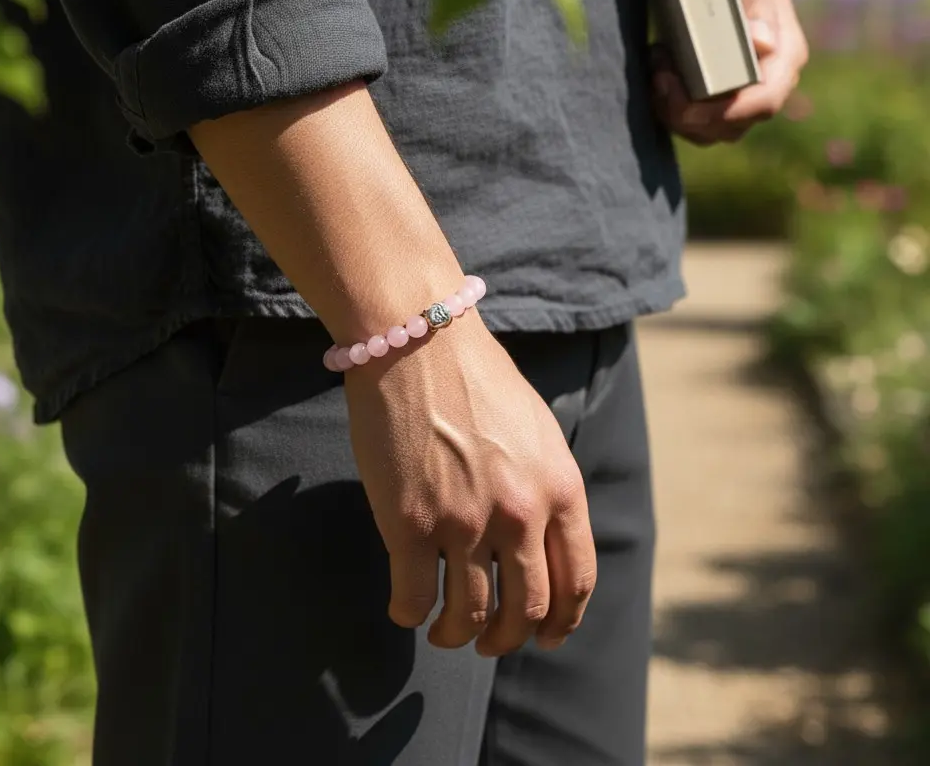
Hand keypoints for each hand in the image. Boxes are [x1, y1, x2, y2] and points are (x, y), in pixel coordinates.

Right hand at [344, 312, 594, 656]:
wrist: (419, 340)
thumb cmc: (474, 375)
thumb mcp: (536, 428)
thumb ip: (546, 484)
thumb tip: (541, 535)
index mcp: (559, 487)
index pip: (577, 579)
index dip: (564, 621)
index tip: (549, 637)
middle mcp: (520, 513)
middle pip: (526, 610)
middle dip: (508, 638)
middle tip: (490, 643)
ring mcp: (465, 522)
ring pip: (469, 615)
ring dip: (457, 636)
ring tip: (444, 634)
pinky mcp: (410, 523)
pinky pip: (414, 598)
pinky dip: (410, 615)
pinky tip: (405, 610)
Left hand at [652, 0, 808, 145]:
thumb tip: (764, 42)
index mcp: (784, 49)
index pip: (766, 100)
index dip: (730, 113)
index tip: (687, 106)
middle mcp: (766, 76)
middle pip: (732, 124)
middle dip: (690, 114)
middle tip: (659, 76)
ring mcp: (738, 88)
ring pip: (709, 130)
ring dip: (674, 112)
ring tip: (657, 67)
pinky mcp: (711, 91)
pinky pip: (691, 120)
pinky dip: (668, 106)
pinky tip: (655, 71)